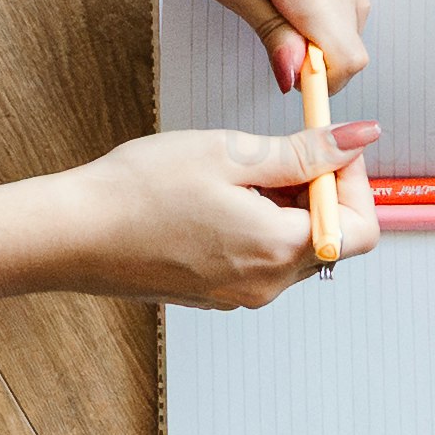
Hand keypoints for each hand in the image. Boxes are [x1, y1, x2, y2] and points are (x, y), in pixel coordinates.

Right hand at [90, 123, 381, 306]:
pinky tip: (213, 199)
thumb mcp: (231, 153)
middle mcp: (266, 284)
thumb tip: (361, 139)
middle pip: (329, 238)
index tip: (324, 146)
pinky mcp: (215, 294)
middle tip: (273, 152)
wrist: (72, 235)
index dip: (352, 180)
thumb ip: (305, 151)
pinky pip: (258, 260)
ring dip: (283, 207)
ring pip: (292, 248)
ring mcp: (239, 295)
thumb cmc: (141, 190)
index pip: (361, 228)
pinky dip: (255, 226)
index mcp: (279, 249)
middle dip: (316, 190)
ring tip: (234, 174)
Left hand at [121, 0, 367, 87]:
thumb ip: (269, 30)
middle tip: (274, 57)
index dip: (325, 86)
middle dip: (323, 59)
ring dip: (322, 28)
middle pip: (354, 36)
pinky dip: (321, 0)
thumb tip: (297, 75)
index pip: (348, 58)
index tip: (292, 91)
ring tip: (272, 22)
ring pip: (350, 6)